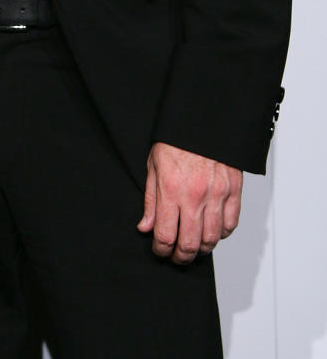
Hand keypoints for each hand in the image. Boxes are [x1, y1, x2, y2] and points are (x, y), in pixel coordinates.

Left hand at [137, 142, 241, 263]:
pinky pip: (231, 224)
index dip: (161, 250)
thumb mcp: (153, 166)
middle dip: (181, 257)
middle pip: (191, 244)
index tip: (159, 251)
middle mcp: (195, 196)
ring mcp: (217, 195)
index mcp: (171, 189)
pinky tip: (212, 232)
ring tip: (194, 248)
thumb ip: (150, 200)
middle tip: (177, 257)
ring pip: (212, 239)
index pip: (166, 235)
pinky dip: (222, 234)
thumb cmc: (175, 141)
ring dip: (202, 250)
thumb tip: (146, 227)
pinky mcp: (233, 191)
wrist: (202, 121)